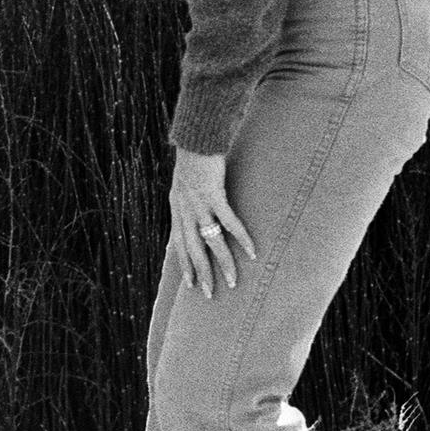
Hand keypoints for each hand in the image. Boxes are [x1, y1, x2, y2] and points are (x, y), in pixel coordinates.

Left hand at [167, 147, 256, 298]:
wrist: (195, 136)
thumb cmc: (195, 157)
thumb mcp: (186, 182)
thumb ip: (191, 198)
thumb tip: (201, 210)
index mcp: (177, 208)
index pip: (178, 243)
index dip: (185, 264)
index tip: (191, 283)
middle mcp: (184, 210)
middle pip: (192, 249)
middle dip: (201, 273)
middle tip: (209, 294)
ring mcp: (198, 203)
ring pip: (210, 241)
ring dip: (223, 262)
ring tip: (233, 281)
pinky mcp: (213, 194)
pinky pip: (229, 221)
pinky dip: (241, 237)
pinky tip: (252, 251)